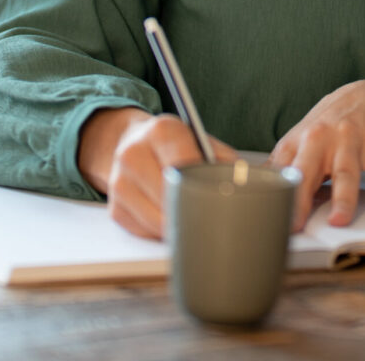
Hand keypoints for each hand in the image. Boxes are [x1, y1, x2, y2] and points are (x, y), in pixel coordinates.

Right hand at [77, 107, 236, 238]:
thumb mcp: (199, 138)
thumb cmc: (174, 142)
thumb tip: (250, 185)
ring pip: (155, 222)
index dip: (202, 187)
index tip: (220, 202)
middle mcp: (133, 154)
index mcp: (161, 131)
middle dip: (192, 212)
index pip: (182, 164)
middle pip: (168, 197)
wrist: (129, 141)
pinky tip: (174, 222)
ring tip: (197, 224)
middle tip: (215, 222)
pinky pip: (144, 232)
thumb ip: (222, 159)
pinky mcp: (114, 208)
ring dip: (178, 228)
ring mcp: (119, 183)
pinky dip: (162, 233)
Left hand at [269, 78, 364, 231]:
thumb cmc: (333, 121)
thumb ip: (282, 162)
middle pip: (311, 169)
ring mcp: (356, 141)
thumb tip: (255, 185)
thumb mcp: (303, 135)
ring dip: (345, 197)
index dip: (275, 193)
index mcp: (303, 140)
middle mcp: (326, 138)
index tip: (268, 218)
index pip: (285, 170)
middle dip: (301, 194)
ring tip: (341, 221)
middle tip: (294, 222)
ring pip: (349, 172)